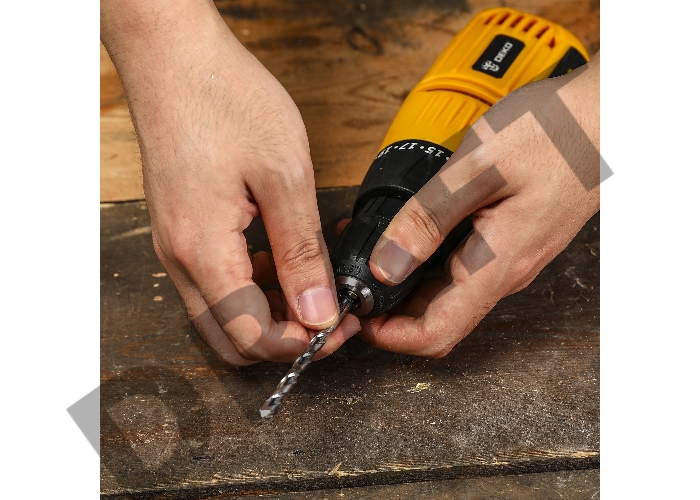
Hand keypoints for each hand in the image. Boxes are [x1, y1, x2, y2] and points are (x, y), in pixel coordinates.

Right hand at [101, 0, 358, 364]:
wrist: (174, 56)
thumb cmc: (225, 100)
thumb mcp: (284, 176)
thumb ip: (301, 252)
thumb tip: (318, 312)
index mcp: (204, 250)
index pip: (250, 336)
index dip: (301, 343)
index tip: (340, 325)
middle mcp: (180, 258)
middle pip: (230, 338)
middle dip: (284, 338)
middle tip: (329, 314)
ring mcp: (175, 245)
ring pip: (221, 313)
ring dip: (269, 312)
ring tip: (313, 283)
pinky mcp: (180, 230)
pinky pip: (215, 282)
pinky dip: (252, 287)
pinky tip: (283, 259)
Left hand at [359, 54, 600, 356]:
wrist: (607, 115)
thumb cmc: (555, 134)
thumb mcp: (479, 169)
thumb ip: (428, 219)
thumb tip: (384, 266)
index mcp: (495, 265)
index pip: (436, 335)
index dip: (389, 336)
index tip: (358, 315)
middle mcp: (503, 271)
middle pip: (436, 317)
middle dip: (387, 305)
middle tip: (351, 272)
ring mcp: (508, 256)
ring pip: (446, 291)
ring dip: (403, 278)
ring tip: (369, 242)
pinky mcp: (509, 238)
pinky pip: (461, 264)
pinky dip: (424, 255)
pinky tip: (405, 226)